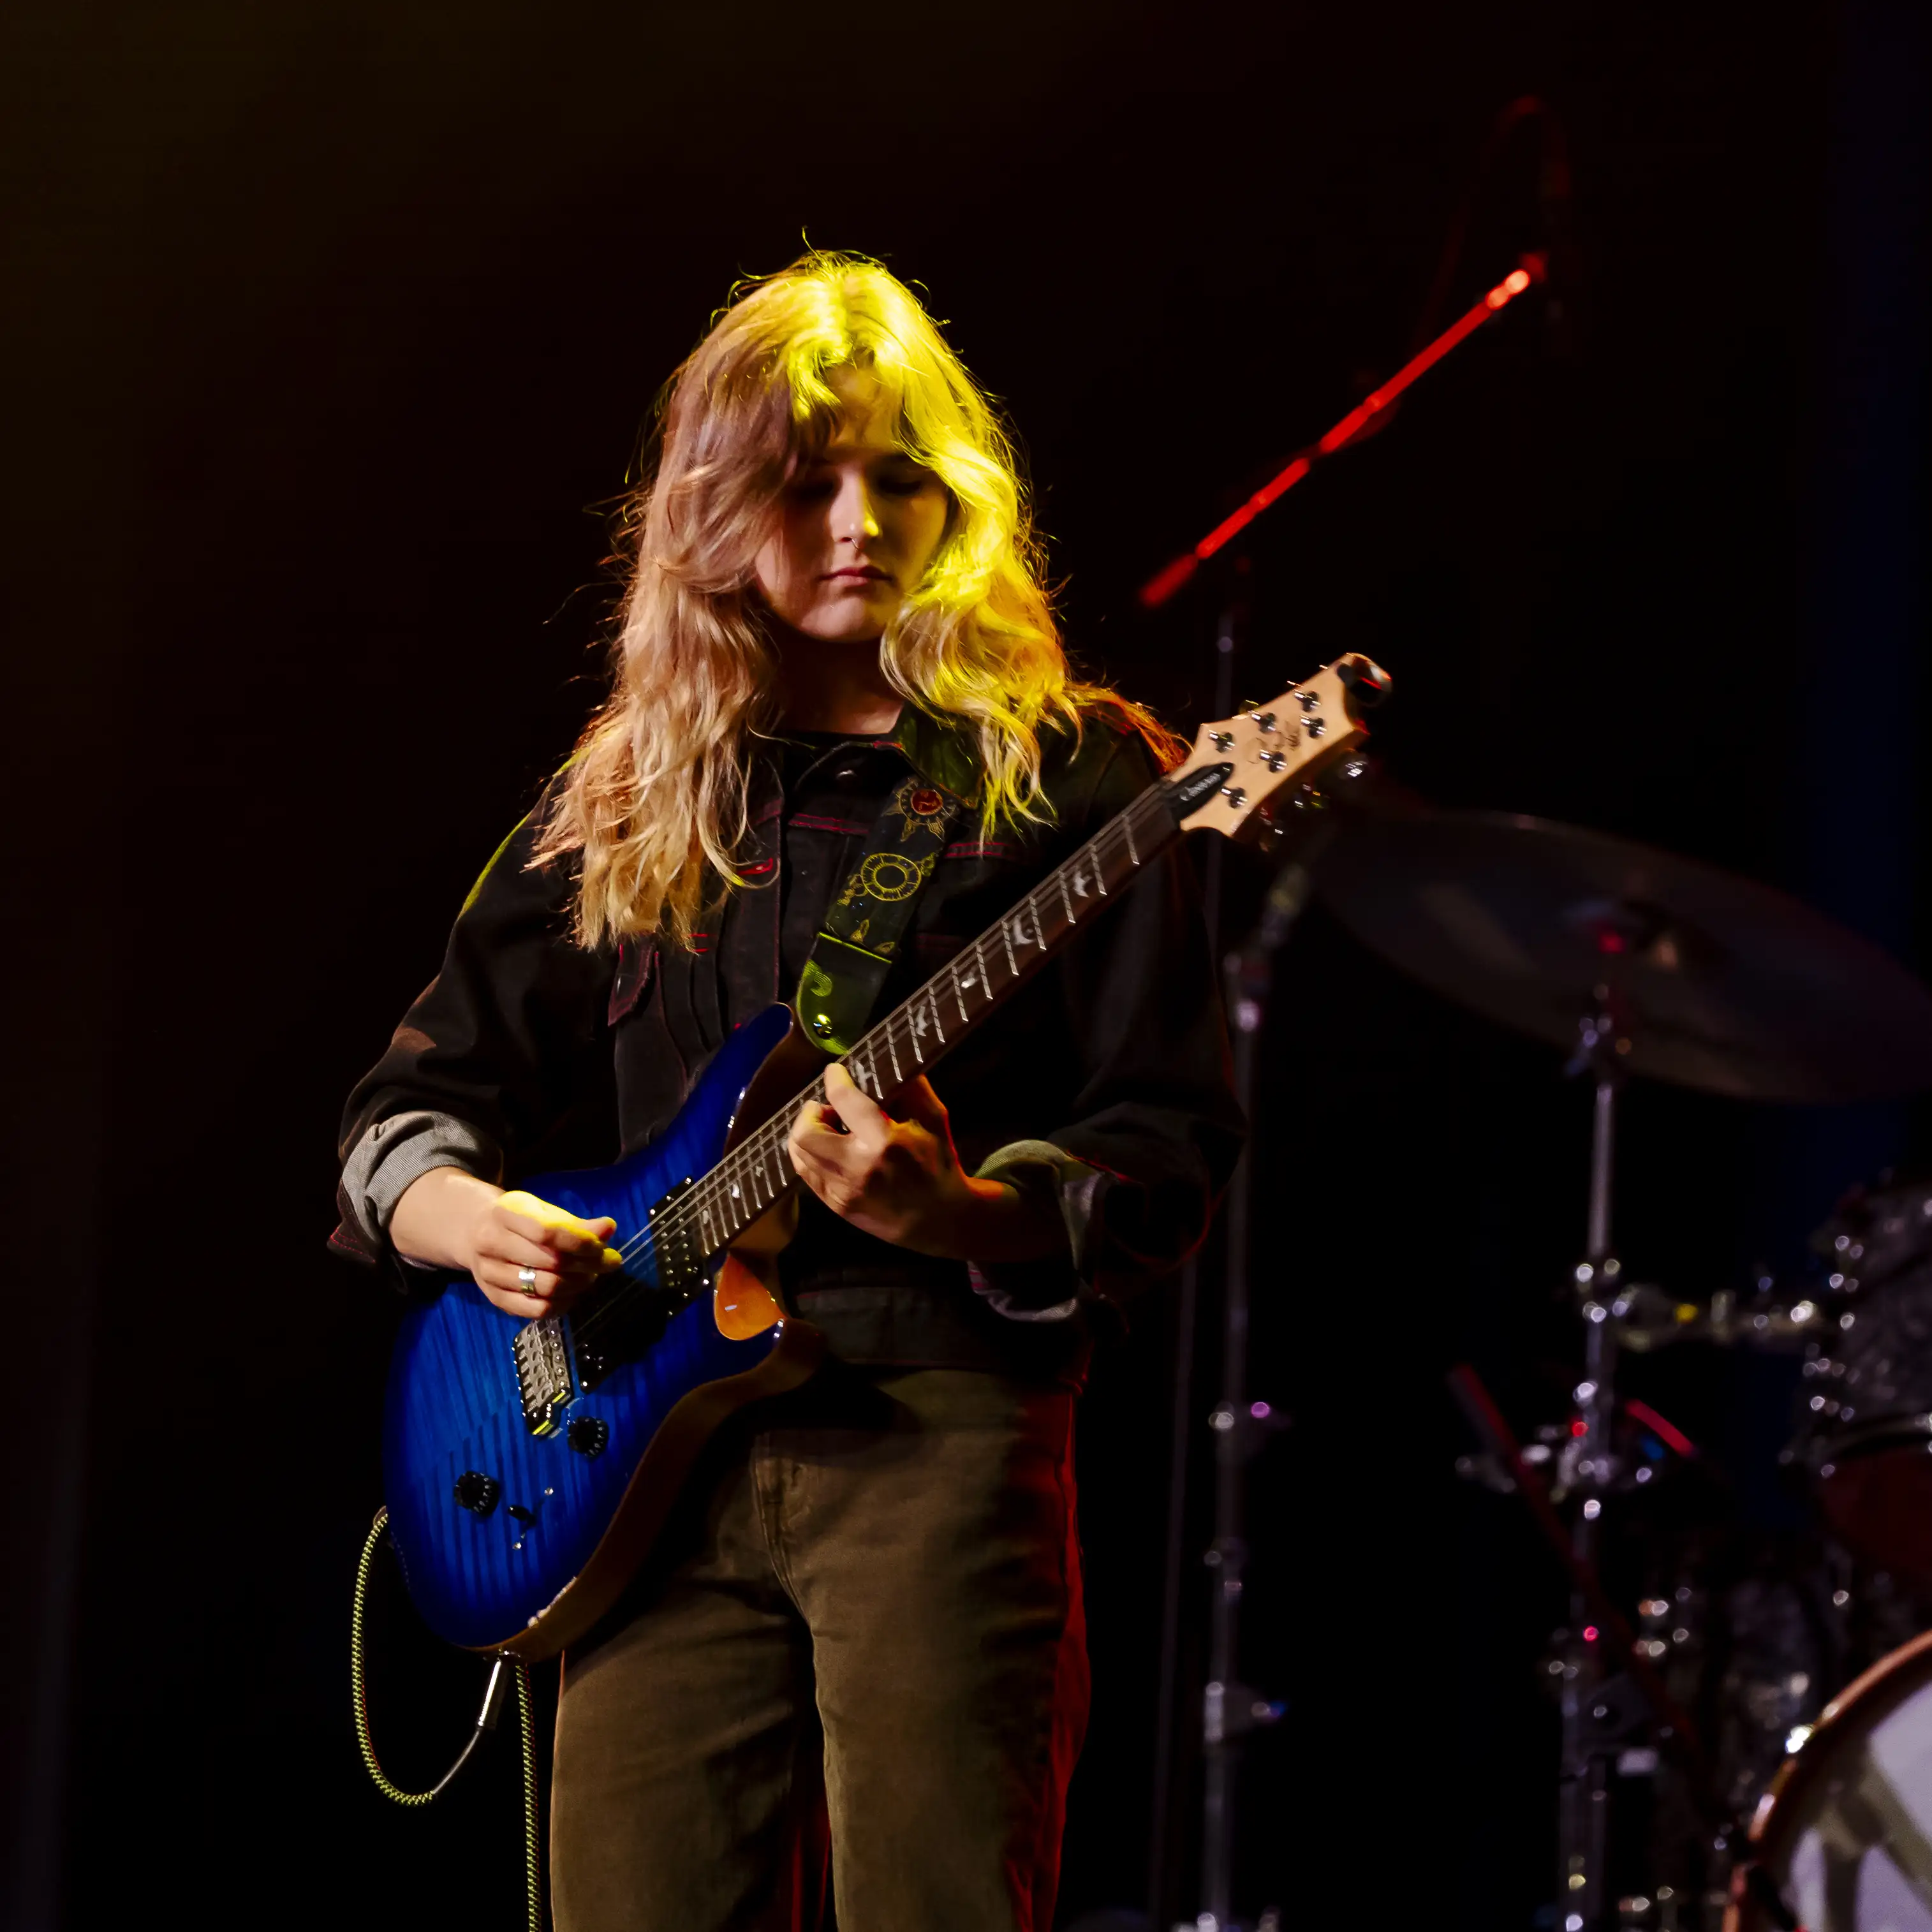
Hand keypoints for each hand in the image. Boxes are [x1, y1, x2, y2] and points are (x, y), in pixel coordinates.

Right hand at [392, 1168, 621, 1318]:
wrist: (474, 1232)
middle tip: (609, 1263)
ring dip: (577, 1285)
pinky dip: (561, 1304)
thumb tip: (609, 1228)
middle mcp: (490, 1244)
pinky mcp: (493, 1298)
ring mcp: (489, 1274)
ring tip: (591, 1276)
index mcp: (504, 1214)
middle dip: (587, 1265)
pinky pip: (534, 1310)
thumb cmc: (520, 1221)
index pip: (547, 1232)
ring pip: (544, 1287)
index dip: (580, 1242)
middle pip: (549, 1262)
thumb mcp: (544, 1212)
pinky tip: (573, 1294)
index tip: (603, 1246)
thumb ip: (576, 1223)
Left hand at [788, 1065, 990, 1255]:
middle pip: (806, 1132)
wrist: (939, 1220)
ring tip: (826, 1128)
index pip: (843, 1100)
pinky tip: (828, 1149)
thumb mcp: (934, 1120)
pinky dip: (810, 1154)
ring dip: (806, 1133)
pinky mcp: (837, 1206)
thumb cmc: (938, 1165)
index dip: (834, 1079)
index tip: (835, 1071)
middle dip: (810, 1112)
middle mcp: (857, 1167)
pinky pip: (806, 1174)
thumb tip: (887, 1060)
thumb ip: (912, 1088)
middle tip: (827, 1109)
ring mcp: (843, 1191)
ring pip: (799, 1154)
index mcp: (884, 1141)